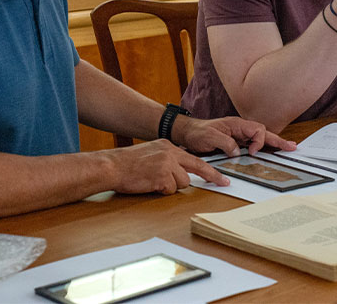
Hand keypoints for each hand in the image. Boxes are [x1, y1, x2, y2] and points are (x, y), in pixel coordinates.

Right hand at [105, 139, 229, 194]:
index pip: (194, 158)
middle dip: (211, 177)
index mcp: (168, 146)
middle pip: (195, 167)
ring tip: (154, 181)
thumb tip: (181, 172)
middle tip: (224, 184)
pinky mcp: (161, 175)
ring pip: (182, 182)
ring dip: (171, 186)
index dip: (209, 170)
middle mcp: (170, 152)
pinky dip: (161, 191)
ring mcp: (166, 163)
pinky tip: (149, 184)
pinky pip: (170, 189)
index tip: (222, 178)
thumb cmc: (128, 164)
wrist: (112, 166)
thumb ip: (167, 160)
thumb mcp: (151, 154)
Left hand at [171, 116, 296, 156]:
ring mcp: (239, 135)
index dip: (259, 141)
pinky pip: (253, 144)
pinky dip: (263, 147)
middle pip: (264, 132)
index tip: (252, 152)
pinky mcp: (236, 142)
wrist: (187, 133)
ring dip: (273, 143)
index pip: (257, 130)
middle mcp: (240, 128)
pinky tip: (270, 152)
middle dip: (278, 140)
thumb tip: (239, 152)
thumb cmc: (197, 132)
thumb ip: (225, 143)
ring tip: (287, 148)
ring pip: (260, 138)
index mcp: (236, 124)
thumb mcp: (210, 137)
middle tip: (292, 147)